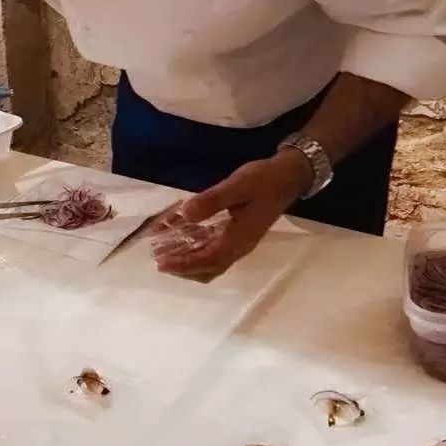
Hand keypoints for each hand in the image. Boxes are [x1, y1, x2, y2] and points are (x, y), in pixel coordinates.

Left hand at [151, 150, 312, 280]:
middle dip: (182, 267)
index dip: (184, 265)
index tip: (162, 264)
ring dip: (187, 257)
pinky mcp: (236, 232)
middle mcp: (239, 246)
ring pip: (210, 259)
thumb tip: (186, 214)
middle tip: (158, 258)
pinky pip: (213, 245)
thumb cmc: (263, 180)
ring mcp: (238, 240)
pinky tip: (179, 230)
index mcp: (240, 239)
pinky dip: (195, 243)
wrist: (287, 177)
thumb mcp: (237, 186)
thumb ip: (212, 200)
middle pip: (208, 268)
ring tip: (162, 248)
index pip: (209, 260)